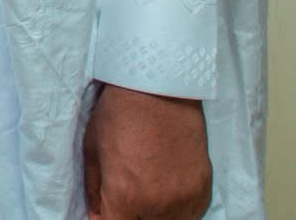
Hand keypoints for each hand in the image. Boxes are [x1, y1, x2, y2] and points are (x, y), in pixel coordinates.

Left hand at [83, 83, 211, 219]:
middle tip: (124, 200)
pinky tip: (166, 192)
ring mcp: (184, 199)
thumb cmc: (121, 114)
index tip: (104, 213)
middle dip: (129, 216)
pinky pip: (191, 214)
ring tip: (145, 196)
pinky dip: (178, 211)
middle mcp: (158, 205)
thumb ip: (95, 190)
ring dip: (154, 217)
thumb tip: (96, 213)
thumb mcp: (93, 150)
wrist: (159, 89)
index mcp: (125, 196)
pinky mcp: (203, 190)